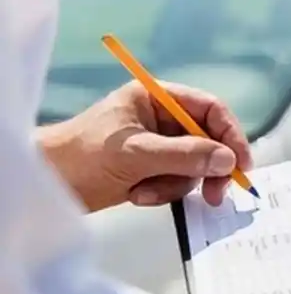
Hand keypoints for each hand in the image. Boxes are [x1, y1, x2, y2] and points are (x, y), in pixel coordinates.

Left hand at [37, 81, 252, 211]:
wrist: (45, 184)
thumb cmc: (82, 157)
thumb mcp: (137, 154)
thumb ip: (185, 155)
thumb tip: (229, 161)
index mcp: (156, 98)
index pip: (209, 109)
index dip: (230, 135)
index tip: (241, 164)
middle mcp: (161, 118)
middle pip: (208, 140)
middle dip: (208, 168)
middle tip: (215, 195)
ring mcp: (157, 145)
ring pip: (194, 165)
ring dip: (177, 184)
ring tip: (146, 192)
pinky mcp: (151, 169)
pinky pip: (177, 181)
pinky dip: (163, 192)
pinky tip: (137, 195)